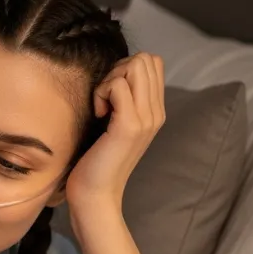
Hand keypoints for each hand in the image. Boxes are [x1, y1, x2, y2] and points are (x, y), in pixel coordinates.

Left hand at [66, 53, 165, 209]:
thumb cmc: (96, 160)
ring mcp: (146, 118)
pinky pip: (117, 84)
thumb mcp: (114, 124)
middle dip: (118, 69)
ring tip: (101, 107)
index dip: (126, 67)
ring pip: (134, 65)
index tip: (110, 94)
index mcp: (155, 111)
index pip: (153, 62)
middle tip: (105, 99)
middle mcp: (156, 112)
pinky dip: (101, 93)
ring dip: (109, 80)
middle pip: (146, 59)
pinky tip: (98, 115)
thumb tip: (114, 72)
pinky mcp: (129, 125)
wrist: (96, 195)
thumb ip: (122, 100)